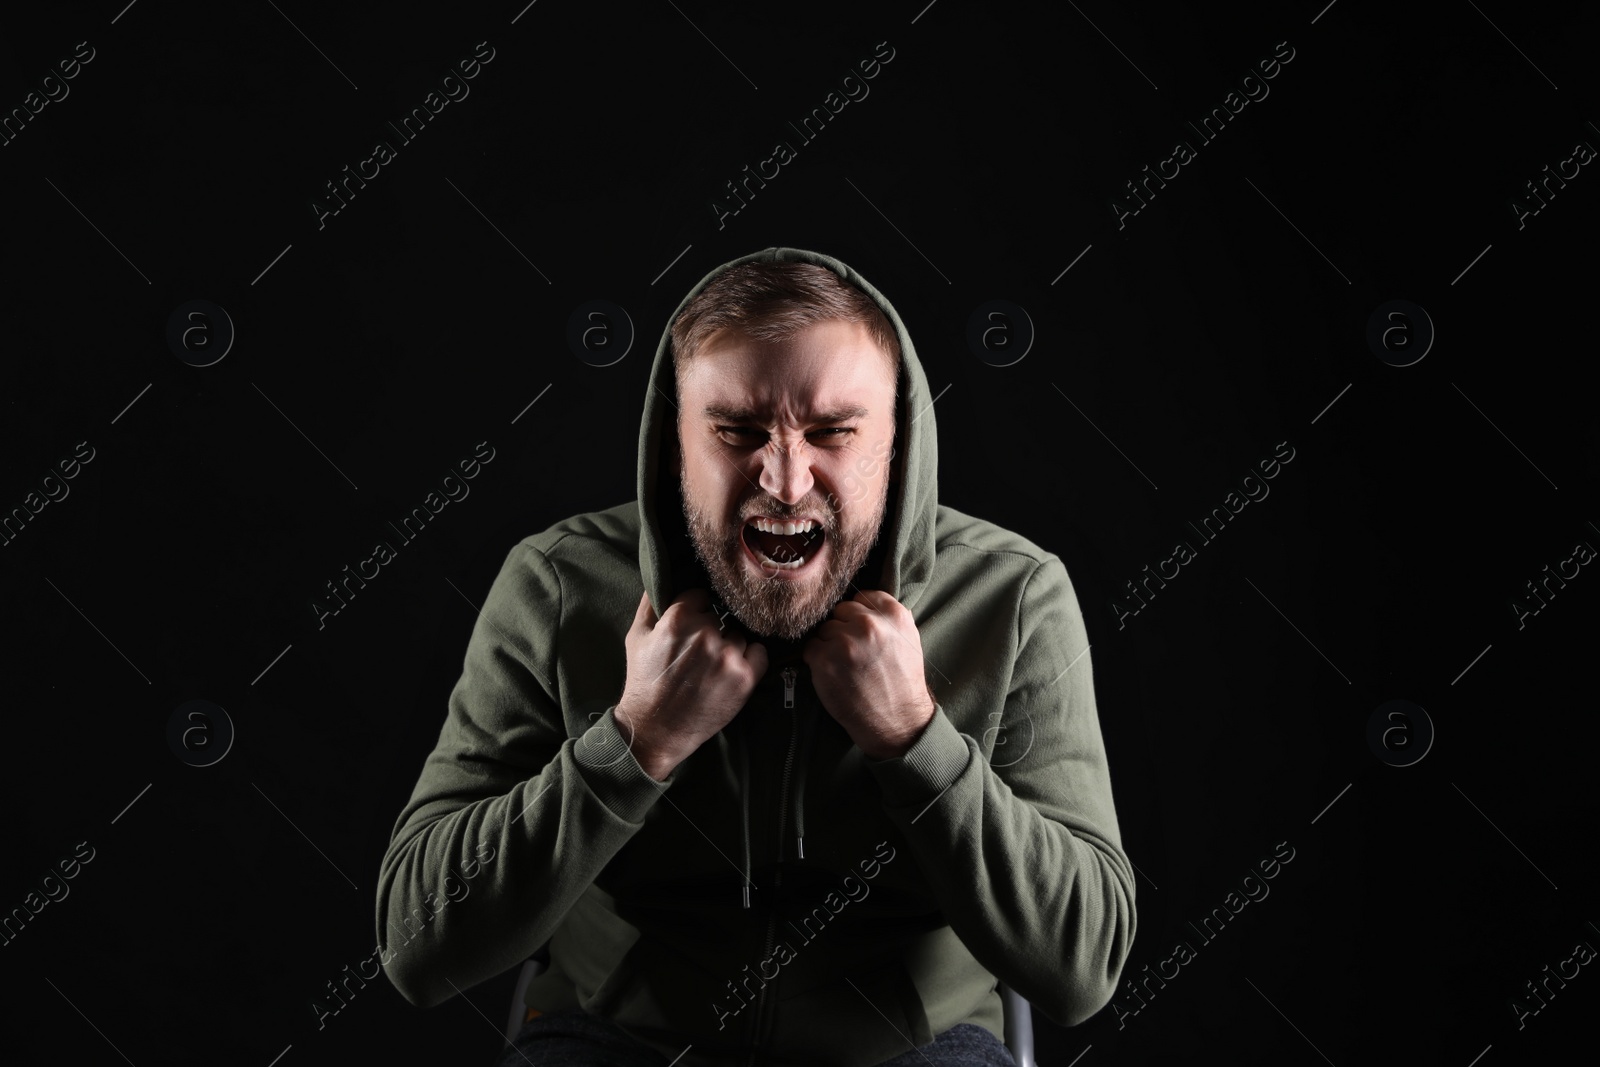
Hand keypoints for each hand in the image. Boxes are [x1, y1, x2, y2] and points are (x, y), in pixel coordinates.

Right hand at [614, 588, 767, 780]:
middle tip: (698, 655)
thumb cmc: (644, 682)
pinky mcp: (745, 678)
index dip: (696, 612)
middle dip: (712, 631)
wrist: (656, 728)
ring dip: (729, 648)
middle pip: (721, 618)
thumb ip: (649, 605)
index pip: (701, 597)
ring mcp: (728, 656)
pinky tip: (734, 671)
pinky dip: (751, 660)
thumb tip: (661, 579)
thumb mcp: (636, 637)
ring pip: (738, 636)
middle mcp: (706, 634)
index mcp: (679, 619)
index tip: (691, 627)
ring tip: (711, 669)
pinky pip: (760, 653)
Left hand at [802, 590, 935, 760]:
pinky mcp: (824, 660)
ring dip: (829, 645)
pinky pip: (810, 648)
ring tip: (845, 667)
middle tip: (854, 653)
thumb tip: (863, 602)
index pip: (863, 596)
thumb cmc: (902, 683)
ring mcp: (844, 641)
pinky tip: (833, 674)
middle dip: (843, 629)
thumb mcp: (908, 640)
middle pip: (840, 611)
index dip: (859, 615)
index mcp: (893, 615)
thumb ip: (887, 618)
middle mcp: (869, 624)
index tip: (861, 631)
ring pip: (824, 630)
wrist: (897, 721)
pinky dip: (817, 660)